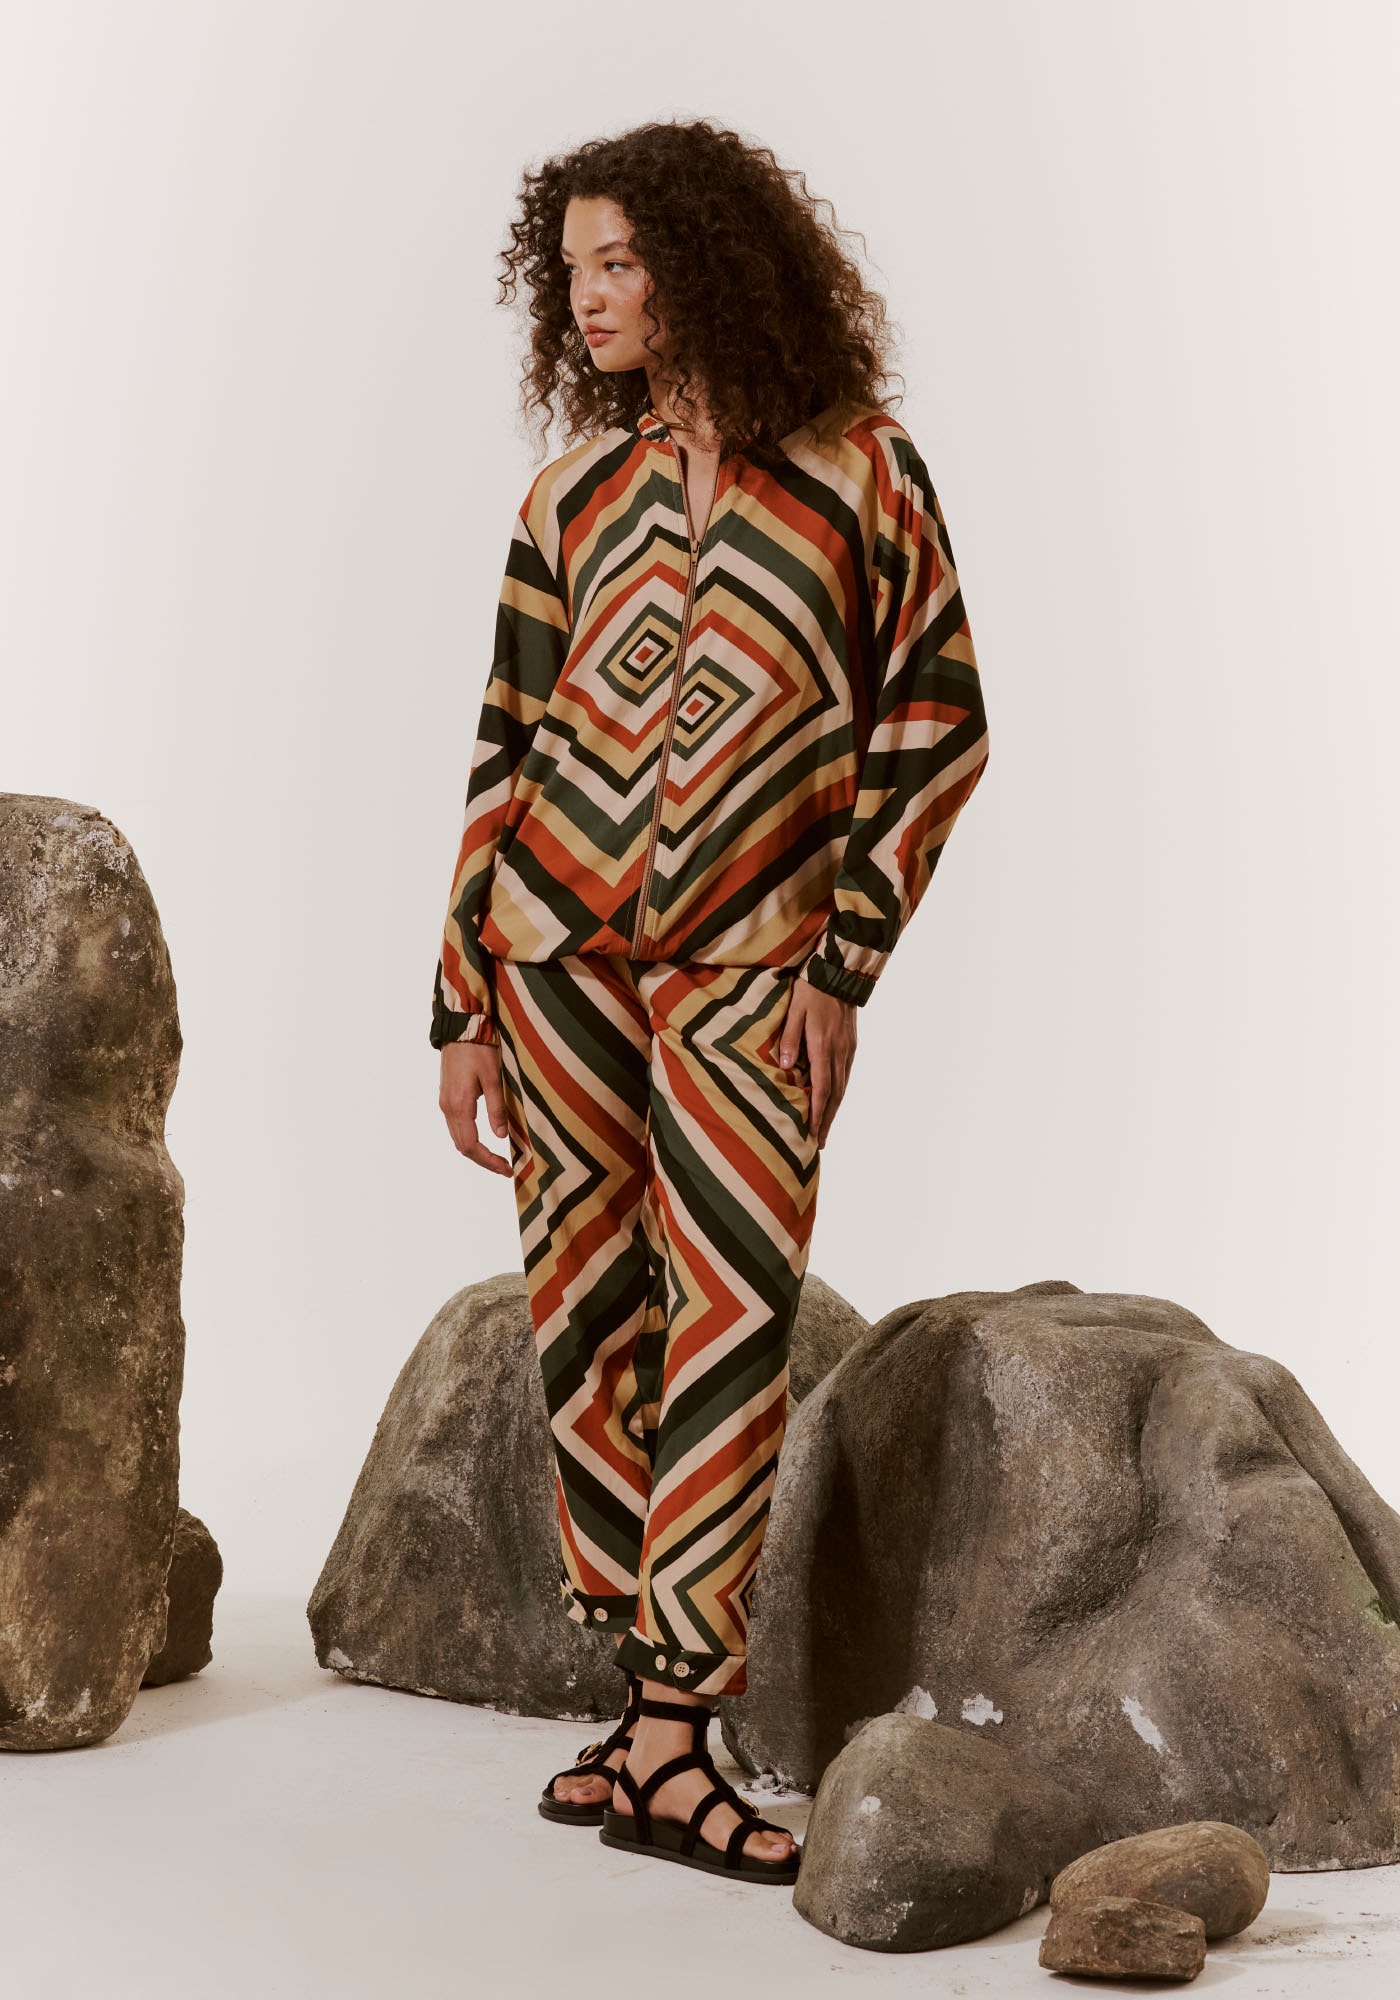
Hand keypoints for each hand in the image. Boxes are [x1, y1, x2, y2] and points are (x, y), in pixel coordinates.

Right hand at [439, 1040, 512, 1175]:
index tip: (506, 1168)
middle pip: (462, 1146)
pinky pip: (455, 1126)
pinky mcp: (447, 1097)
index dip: (489, 1161)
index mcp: (459, 1106)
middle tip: (505, 1168)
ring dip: (475, 1151)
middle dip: (483, 1160)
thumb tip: (501, 1136)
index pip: (471, 1145)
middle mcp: (448, 1108)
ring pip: (457, 1138)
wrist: (460, 1028)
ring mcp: (445, 1103)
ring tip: (496, 1158)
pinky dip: (469, 1138)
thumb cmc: (479, 1049)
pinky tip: (484, 1139)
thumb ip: (497, 1109)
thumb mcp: (493, 1078)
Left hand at [779, 980, 856, 1148]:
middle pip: (835, 1094)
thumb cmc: (811, 989)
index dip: (818, 1113)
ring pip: (843, 1086)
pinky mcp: (851, 1044)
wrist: (839, 972)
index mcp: (823, 1046)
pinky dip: (840, 1092)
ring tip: (827, 1128)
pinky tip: (834, 1100)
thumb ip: (789, 1038)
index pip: (822, 1089)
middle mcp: (839, 1052)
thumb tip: (786, 1067)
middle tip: (821, 1142)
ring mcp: (848, 1049)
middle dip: (828, 1120)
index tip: (813, 1133)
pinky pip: (846, 1074)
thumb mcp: (795, 1011)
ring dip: (835, 1110)